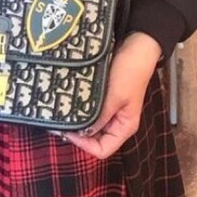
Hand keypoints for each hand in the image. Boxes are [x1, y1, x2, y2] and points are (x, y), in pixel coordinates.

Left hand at [65, 32, 161, 158]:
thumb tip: (80, 133)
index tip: (69, 132)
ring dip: (78, 122)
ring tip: (64, 114)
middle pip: (95, 140)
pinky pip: (90, 112)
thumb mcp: (113, 97)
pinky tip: (70, 104)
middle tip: (61, 124)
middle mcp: (117, 122)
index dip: (84, 146)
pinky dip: (80, 110)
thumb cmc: (130, 72)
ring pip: (91, 126)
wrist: (135, 46)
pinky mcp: (104, 99)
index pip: (103, 150)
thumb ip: (98, 117)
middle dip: (79, 135)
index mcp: (124, 127)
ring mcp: (110, 111)